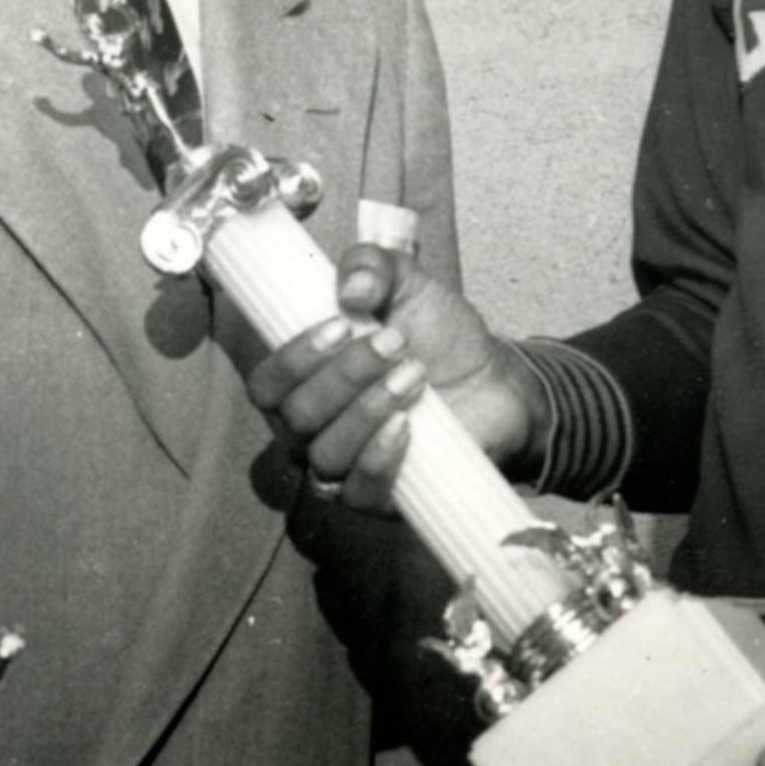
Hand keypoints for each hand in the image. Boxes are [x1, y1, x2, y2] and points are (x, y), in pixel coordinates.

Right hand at [241, 245, 532, 504]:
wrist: (497, 382)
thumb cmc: (439, 335)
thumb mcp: (408, 283)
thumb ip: (374, 266)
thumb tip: (351, 286)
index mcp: (304, 382)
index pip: (267, 385)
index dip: (293, 358)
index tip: (342, 324)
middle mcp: (312, 430)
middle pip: (297, 416)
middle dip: (346, 375)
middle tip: (396, 342)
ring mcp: (344, 468)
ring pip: (325, 454)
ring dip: (367, 410)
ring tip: (414, 375)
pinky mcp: (380, 498)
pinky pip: (359, 492)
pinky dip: (379, 458)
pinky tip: (406, 425)